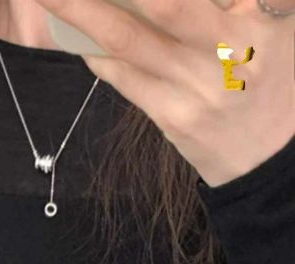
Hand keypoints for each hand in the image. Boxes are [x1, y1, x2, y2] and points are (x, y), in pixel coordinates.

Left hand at [34, 0, 294, 186]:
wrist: (269, 160)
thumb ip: (242, 2)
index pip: (188, 0)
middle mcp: (227, 57)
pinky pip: (125, 80)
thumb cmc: (276, 80)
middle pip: (163, 7)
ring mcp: (194, 92)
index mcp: (256, 28)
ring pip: (129, 43)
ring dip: (83, 13)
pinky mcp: (171, 119)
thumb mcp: (281, 29)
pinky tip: (76, 34)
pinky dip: (97, 53)